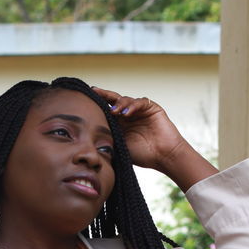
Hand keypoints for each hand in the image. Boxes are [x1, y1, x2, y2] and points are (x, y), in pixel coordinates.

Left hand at [91, 85, 218, 190]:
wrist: (163, 157)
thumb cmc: (142, 155)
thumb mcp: (120, 145)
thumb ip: (109, 136)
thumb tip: (89, 134)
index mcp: (120, 124)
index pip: (106, 110)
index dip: (98, 105)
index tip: (85, 101)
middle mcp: (129, 115)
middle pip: (114, 100)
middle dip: (104, 95)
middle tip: (94, 92)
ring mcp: (140, 111)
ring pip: (126, 100)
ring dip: (119, 103)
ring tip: (114, 111)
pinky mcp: (152, 108)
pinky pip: (140, 102)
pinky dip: (132, 105)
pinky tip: (126, 113)